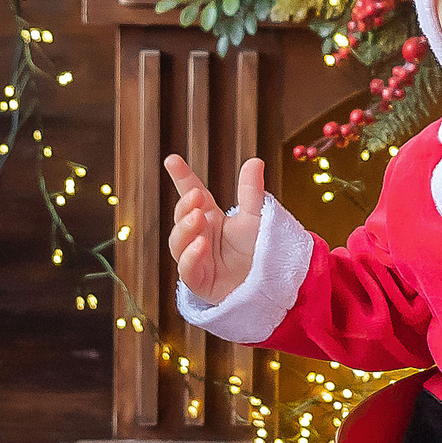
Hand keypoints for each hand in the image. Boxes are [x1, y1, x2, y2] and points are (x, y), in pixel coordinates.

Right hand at [165, 155, 264, 304]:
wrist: (269, 283)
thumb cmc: (260, 250)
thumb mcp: (256, 218)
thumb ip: (251, 192)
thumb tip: (255, 160)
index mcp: (210, 217)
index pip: (192, 194)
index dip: (182, 177)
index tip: (172, 160)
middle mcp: (199, 236)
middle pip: (181, 218)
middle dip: (184, 206)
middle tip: (197, 197)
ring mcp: (195, 258)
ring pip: (178, 243)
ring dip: (185, 230)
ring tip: (199, 219)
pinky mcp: (199, 282)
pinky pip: (187, 270)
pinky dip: (191, 257)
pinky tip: (201, 245)